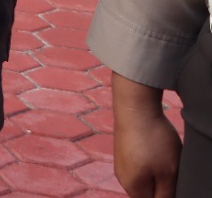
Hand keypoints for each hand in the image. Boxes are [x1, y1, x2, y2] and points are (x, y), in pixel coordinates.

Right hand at [112, 74, 179, 197]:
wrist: (135, 106)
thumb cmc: (153, 140)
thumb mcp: (169, 172)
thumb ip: (167, 194)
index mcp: (133, 188)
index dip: (168, 195)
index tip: (173, 178)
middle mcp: (123, 178)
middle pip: (148, 193)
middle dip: (163, 186)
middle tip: (173, 169)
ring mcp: (121, 164)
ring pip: (146, 178)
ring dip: (158, 173)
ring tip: (166, 156)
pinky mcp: (123, 151)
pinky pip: (140, 166)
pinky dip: (151, 161)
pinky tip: (157, 147)